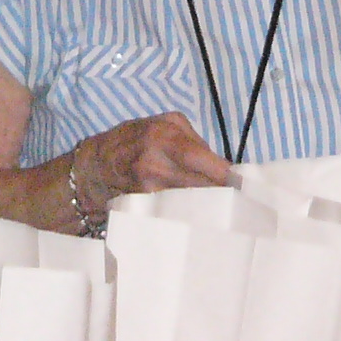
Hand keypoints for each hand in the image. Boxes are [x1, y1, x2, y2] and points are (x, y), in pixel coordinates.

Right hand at [72, 113, 229, 210]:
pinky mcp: (144, 208)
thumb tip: (223, 165)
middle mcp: (156, 162)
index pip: (206, 160)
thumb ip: (193, 140)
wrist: (95, 166)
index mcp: (165, 136)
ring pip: (193, 203)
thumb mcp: (163, 124)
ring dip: (210, 207)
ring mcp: (148, 188)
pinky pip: (177, 212)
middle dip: (224, 194)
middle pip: (203, 186)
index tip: (246, 185)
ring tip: (223, 210)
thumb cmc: (134, 139)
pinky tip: (198, 216)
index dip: (228, 176)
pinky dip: (190, 214)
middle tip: (241, 202)